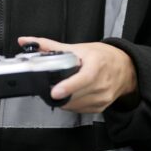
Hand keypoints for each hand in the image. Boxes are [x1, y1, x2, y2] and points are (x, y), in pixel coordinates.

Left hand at [18, 37, 138, 113]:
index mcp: (97, 65)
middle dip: (60, 93)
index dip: (69, 86)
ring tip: (61, 89)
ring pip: (75, 105)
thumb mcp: (78, 48)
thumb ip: (49, 46)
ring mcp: (102, 97)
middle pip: (76, 94)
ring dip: (64, 100)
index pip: (84, 78)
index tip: (55, 91)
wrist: (124, 68)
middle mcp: (102, 83)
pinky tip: (70, 95)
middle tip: (50, 88)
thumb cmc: (102, 57)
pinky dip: (71, 104)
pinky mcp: (100, 108)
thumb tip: (26, 41)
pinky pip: (79, 110)